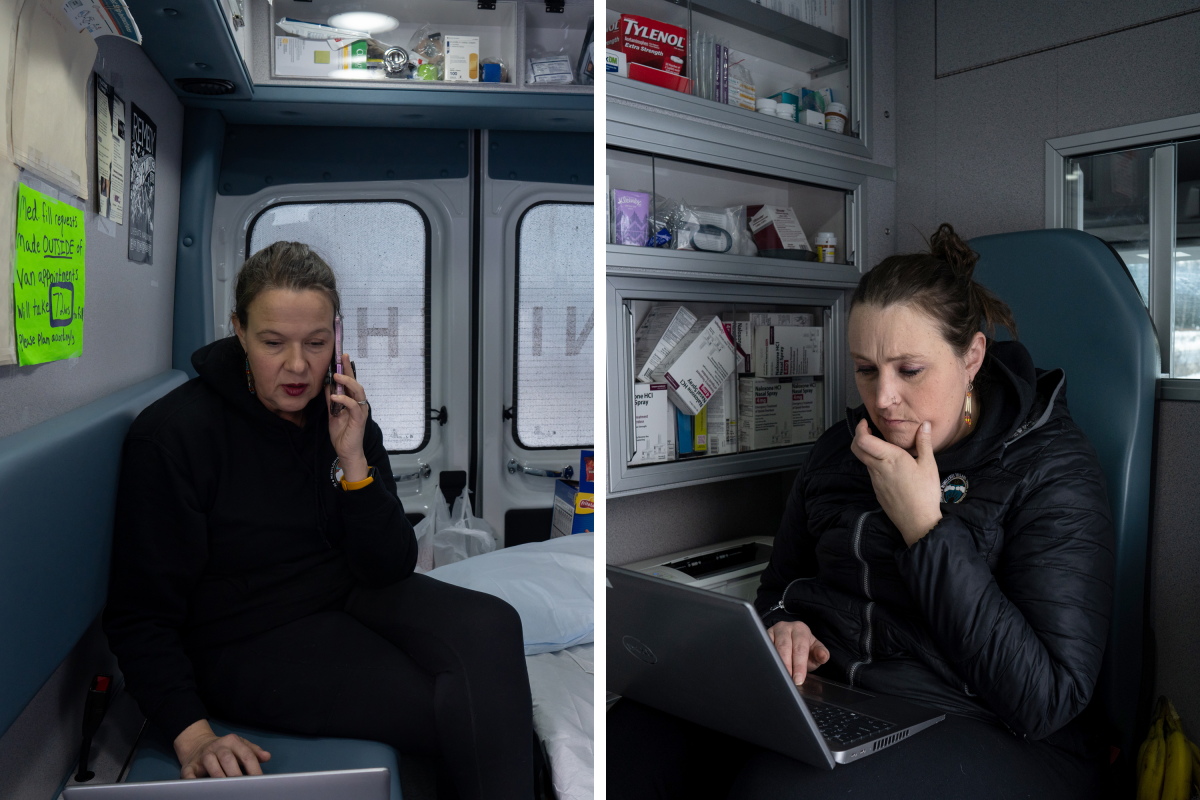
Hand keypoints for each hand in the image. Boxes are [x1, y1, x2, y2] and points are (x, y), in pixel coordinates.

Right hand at [174, 719, 269, 778]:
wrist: (198, 743)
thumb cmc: (224, 749)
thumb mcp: (240, 746)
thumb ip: (253, 751)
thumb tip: (267, 757)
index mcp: (232, 741)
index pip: (246, 754)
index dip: (254, 768)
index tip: (259, 780)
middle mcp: (217, 746)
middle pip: (228, 758)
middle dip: (236, 773)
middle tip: (243, 786)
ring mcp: (203, 755)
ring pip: (210, 763)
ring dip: (218, 775)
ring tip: (226, 788)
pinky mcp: (189, 765)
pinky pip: (189, 772)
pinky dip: (193, 780)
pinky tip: (201, 787)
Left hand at [326, 353, 369, 481]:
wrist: (347, 451)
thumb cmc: (341, 433)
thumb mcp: (332, 413)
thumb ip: (331, 399)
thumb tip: (326, 384)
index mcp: (353, 401)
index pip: (351, 381)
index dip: (347, 368)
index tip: (341, 355)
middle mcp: (359, 404)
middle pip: (356, 383)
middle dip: (348, 370)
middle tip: (341, 359)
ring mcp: (360, 411)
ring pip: (358, 392)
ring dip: (347, 383)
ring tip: (336, 377)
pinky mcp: (359, 420)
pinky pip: (353, 406)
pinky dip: (344, 400)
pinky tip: (334, 397)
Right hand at [768, 620, 829, 684]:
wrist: (792, 642)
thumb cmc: (805, 648)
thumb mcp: (815, 651)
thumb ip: (821, 654)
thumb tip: (823, 656)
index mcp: (800, 629)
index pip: (800, 648)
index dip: (799, 665)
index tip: (799, 680)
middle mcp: (785, 627)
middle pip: (784, 647)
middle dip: (787, 666)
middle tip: (789, 681)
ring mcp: (772, 631)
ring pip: (772, 648)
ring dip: (776, 664)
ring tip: (780, 677)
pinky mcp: (763, 637)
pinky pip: (763, 648)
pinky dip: (767, 660)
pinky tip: (770, 670)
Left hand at [850, 419, 942, 546]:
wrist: (917, 521)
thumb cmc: (925, 493)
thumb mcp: (929, 465)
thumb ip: (924, 442)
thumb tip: (924, 424)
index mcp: (890, 458)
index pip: (863, 441)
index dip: (860, 429)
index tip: (865, 422)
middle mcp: (878, 468)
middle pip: (857, 449)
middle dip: (858, 436)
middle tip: (868, 429)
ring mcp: (875, 480)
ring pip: (863, 460)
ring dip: (867, 450)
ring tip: (881, 445)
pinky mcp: (877, 490)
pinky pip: (871, 472)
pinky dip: (873, 463)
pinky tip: (887, 464)